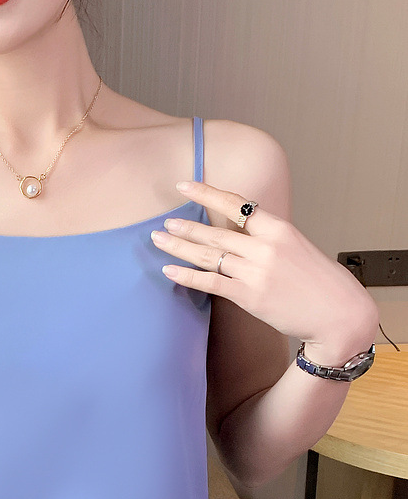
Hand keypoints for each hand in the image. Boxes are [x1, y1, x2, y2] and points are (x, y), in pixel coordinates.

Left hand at [150, 180, 377, 348]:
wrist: (339, 314)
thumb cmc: (321, 283)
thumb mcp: (298, 249)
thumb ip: (269, 240)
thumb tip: (242, 237)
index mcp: (279, 229)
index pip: (236, 204)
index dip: (207, 193)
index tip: (184, 185)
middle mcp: (265, 247)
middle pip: (216, 233)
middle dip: (186, 227)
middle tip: (164, 222)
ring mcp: (256, 272)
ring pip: (209, 256)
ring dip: (180, 247)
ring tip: (159, 240)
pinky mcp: (249, 296)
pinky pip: (211, 283)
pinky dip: (187, 276)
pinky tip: (170, 271)